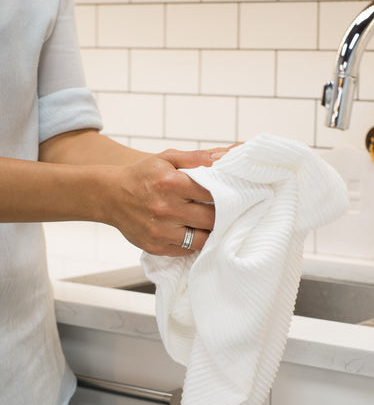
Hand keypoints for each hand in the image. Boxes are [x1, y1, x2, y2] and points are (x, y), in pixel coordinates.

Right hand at [105, 146, 231, 255]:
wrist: (109, 196)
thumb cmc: (143, 176)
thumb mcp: (168, 159)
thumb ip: (200, 158)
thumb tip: (230, 154)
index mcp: (171, 182)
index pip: (213, 193)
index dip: (227, 194)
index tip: (234, 194)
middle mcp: (166, 208)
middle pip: (211, 218)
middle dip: (223, 215)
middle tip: (229, 211)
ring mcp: (160, 230)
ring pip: (203, 239)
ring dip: (211, 232)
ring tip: (211, 223)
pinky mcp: (157, 247)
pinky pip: (187, 250)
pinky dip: (195, 243)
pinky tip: (194, 231)